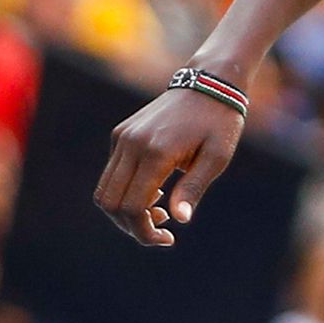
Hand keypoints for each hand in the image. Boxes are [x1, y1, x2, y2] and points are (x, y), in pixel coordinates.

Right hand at [93, 88, 245, 245]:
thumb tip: (180, 220)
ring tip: (159, 210)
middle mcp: (131, 144)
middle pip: (110, 202)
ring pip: (105, 190)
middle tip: (162, 229)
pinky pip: (111, 173)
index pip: (133, 206)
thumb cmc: (218, 123)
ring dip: (126, 211)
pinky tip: (154, 191)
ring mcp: (122, 137)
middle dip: (131, 226)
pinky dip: (125, 192)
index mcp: (156, 152)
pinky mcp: (121, 134)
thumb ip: (194, 188)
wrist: (208, 83)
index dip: (144, 232)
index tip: (168, 239)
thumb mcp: (216, 158)